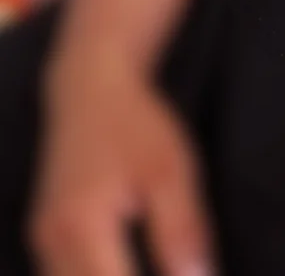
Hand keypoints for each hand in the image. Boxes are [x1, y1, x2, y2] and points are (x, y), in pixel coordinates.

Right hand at [28, 54, 213, 275]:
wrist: (89, 88)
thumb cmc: (135, 123)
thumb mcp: (170, 170)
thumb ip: (182, 230)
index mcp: (81, 227)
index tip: (180, 272)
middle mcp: (51, 242)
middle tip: (169, 266)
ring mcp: (42, 241)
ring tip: (145, 262)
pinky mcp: (44, 237)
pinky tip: (124, 265)